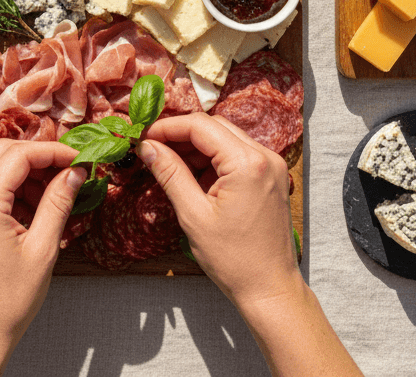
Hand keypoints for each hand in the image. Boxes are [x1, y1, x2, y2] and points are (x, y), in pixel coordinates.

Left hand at [0, 139, 85, 376]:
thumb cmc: (6, 303)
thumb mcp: (43, 250)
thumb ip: (59, 204)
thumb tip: (75, 173)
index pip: (20, 155)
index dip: (53, 152)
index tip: (79, 158)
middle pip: (4, 152)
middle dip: (39, 156)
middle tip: (68, 171)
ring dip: (27, 173)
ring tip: (56, 196)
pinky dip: (14, 190)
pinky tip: (36, 211)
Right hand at [138, 113, 299, 316]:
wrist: (271, 290)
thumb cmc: (234, 260)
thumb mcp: (194, 215)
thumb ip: (170, 174)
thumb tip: (147, 147)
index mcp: (247, 163)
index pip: (201, 126)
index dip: (168, 127)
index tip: (144, 137)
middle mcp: (265, 156)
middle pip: (214, 127)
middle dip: (181, 135)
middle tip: (153, 149)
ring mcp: (271, 166)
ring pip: (225, 138)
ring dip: (196, 147)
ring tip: (169, 165)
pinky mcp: (271, 177)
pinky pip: (237, 155)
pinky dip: (213, 160)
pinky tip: (193, 177)